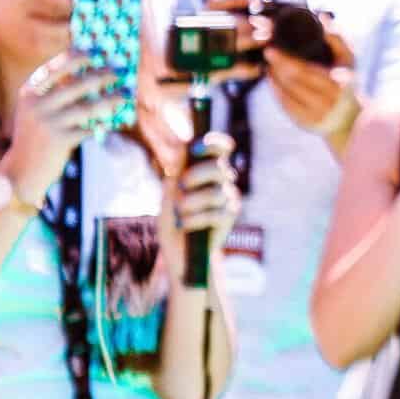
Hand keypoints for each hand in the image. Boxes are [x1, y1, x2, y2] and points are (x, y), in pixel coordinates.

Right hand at [5, 52, 120, 201]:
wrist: (21, 171)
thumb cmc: (36, 134)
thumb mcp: (36, 110)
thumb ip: (56, 92)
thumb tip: (91, 74)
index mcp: (30, 92)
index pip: (57, 67)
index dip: (78, 56)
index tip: (96, 53)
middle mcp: (37, 105)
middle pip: (78, 84)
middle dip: (102, 76)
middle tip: (117, 73)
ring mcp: (49, 123)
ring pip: (89, 106)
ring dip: (110, 99)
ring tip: (124, 96)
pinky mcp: (60, 141)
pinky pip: (90, 127)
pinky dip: (104, 122)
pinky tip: (116, 119)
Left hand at [163, 129, 242, 284]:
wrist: (180, 254)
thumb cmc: (174, 221)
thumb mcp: (169, 193)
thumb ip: (177, 171)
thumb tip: (184, 146)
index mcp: (208, 171)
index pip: (220, 149)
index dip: (213, 143)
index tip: (195, 148)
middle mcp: (223, 182)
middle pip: (218, 168)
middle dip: (197, 174)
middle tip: (181, 186)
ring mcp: (228, 200)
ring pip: (215, 193)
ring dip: (191, 203)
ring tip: (178, 213)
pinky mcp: (229, 218)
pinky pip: (215, 213)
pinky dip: (193, 219)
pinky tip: (183, 225)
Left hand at [202, 0, 359, 140]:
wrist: (351, 117)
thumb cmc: (348, 80)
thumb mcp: (349, 58)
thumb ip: (337, 36)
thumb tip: (321, 17)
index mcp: (337, 84)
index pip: (304, 71)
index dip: (284, 60)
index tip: (271, 48)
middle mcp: (326, 102)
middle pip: (291, 82)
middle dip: (276, 66)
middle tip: (267, 52)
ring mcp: (314, 115)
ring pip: (285, 93)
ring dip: (273, 78)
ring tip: (269, 64)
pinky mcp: (304, 123)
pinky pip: (284, 105)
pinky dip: (276, 90)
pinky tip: (272, 79)